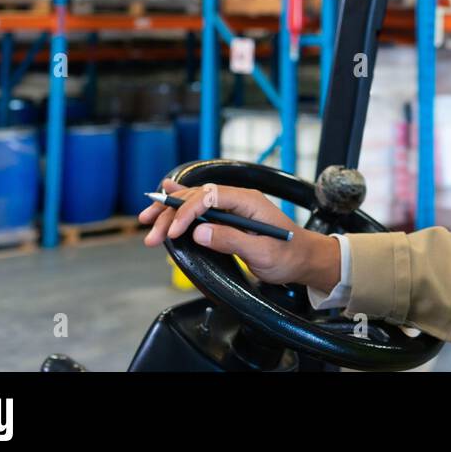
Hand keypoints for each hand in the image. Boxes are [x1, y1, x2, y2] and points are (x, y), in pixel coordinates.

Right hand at [140, 180, 338, 290]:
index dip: (187, 212)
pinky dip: (181, 203)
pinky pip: (201, 205)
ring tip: (147, 221)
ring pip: (195, 201)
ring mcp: (233, 206)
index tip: (173, 232)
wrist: (303, 258)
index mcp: (248, 201)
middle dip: (171, 214)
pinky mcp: (229, 216)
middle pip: (196, 198)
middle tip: (151, 234)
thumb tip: (199, 232)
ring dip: (170, 211)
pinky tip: (166, 193)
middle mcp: (239, 198)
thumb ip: (232, 240)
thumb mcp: (262, 252)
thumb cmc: (288, 255)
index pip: (209, 197)